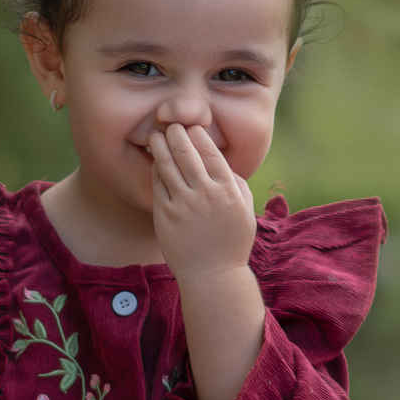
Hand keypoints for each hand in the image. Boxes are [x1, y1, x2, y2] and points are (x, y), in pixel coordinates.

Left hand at [147, 123, 256, 282]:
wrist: (212, 275)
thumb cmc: (231, 243)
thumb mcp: (245, 211)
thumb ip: (236, 184)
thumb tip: (223, 164)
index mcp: (227, 190)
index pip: (210, 151)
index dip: (198, 135)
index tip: (191, 127)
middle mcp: (205, 193)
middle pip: (186, 152)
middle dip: (176, 133)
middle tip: (170, 124)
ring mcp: (183, 204)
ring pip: (167, 165)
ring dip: (160, 146)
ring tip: (156, 136)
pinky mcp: (165, 215)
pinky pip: (158, 185)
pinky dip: (155, 170)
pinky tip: (154, 162)